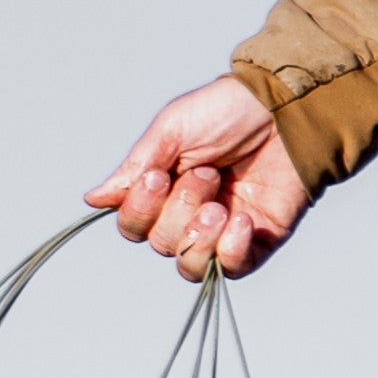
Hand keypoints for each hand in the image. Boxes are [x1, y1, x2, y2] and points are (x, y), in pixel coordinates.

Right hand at [90, 78, 312, 281]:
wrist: (283, 108)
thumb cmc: (226, 111)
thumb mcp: (171, 130)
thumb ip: (136, 168)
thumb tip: (94, 199)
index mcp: (163, 190)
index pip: (132, 226)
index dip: (140, 209)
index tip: (159, 176)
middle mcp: (188, 216)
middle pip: (161, 243)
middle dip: (180, 209)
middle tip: (208, 173)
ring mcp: (222, 231)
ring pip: (191, 264)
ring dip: (200, 236)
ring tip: (221, 206)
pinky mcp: (257, 241)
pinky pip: (232, 269)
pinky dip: (229, 250)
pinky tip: (241, 218)